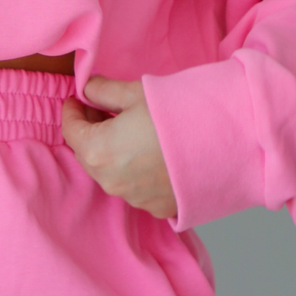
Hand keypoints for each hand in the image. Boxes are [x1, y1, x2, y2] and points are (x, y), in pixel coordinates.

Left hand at [61, 77, 177, 220]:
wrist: (224, 141)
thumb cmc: (178, 114)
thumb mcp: (136, 94)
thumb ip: (104, 91)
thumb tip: (88, 88)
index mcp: (98, 152)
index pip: (70, 130)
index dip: (72, 111)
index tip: (77, 100)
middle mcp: (111, 182)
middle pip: (88, 154)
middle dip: (90, 132)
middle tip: (101, 111)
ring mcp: (135, 199)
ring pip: (111, 173)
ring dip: (112, 153)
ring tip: (128, 130)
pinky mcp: (158, 207)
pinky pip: (135, 187)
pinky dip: (134, 171)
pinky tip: (150, 152)